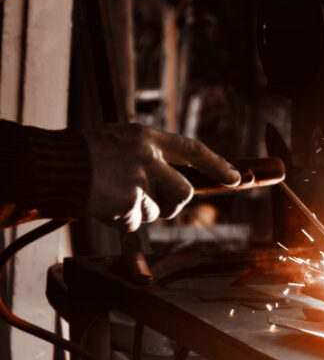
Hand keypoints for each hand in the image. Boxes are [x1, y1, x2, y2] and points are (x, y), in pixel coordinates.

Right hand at [85, 123, 240, 231]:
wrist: (52, 167)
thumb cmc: (82, 157)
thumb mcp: (119, 142)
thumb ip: (146, 157)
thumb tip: (174, 182)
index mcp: (147, 137)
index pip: (192, 149)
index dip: (217, 164)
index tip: (235, 179)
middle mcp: (149, 155)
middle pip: (184, 192)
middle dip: (172, 205)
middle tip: (151, 203)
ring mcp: (140, 178)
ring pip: (159, 211)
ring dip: (141, 212)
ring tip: (114, 198)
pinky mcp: (129, 200)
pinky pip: (135, 222)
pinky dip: (121, 221)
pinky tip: (103, 205)